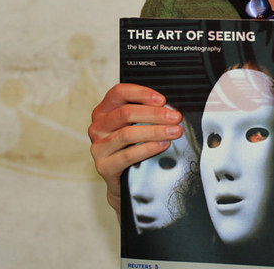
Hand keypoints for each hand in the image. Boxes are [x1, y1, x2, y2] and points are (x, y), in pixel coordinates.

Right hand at [87, 83, 183, 217]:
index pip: (119, 93)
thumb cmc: (133, 147)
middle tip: (176, 117)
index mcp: (104, 111)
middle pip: (125, 113)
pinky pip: (128, 155)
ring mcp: (98, 147)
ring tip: (174, 131)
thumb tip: (170, 107)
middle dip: (155, 114)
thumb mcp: (135, 125)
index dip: (141, 93)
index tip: (162, 100)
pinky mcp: (104, 166)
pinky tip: (163, 145)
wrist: (124, 182)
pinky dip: (148, 148)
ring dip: (155, 131)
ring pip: (128, 134)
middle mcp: (98, 127)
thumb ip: (145, 112)